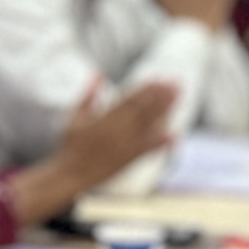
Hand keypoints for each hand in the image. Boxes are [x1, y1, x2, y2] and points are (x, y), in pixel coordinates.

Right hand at [24, 80, 180, 218]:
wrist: (72, 175)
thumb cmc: (72, 145)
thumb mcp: (74, 117)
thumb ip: (88, 96)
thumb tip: (97, 74)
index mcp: (103, 120)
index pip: (129, 100)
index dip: (145, 89)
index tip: (158, 79)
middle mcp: (116, 132)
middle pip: (142, 110)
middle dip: (160, 96)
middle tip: (175, 84)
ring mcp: (124, 147)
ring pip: (148, 126)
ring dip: (165, 111)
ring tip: (177, 98)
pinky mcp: (129, 160)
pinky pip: (148, 150)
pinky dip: (162, 143)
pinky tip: (174, 135)